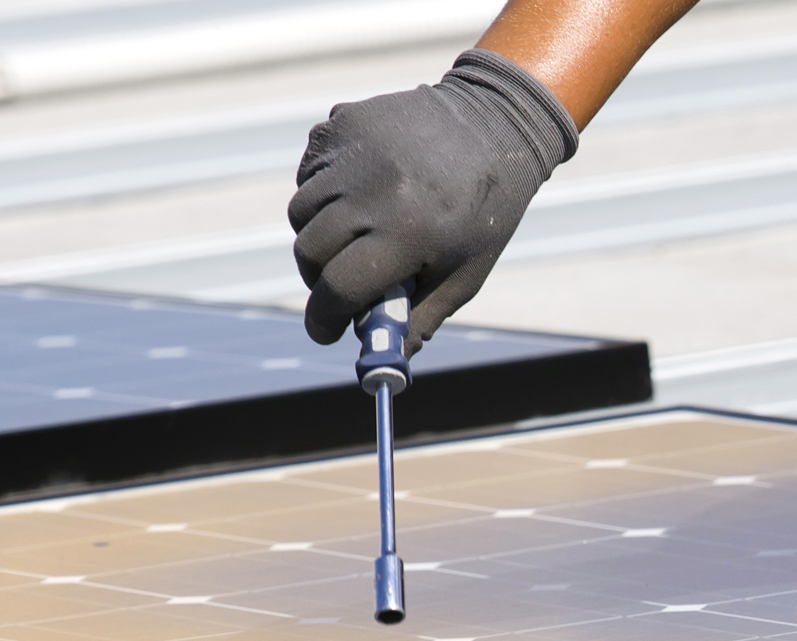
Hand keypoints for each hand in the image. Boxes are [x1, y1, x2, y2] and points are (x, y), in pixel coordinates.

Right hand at [289, 49, 576, 352]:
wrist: (495, 125)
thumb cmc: (484, 212)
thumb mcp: (464, 275)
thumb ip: (419, 320)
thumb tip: (384, 361)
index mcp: (408, 232)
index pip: (339, 288)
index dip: (325, 319)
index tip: (325, 331)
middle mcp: (373, 190)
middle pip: (309, 252)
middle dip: (318, 279)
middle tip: (340, 285)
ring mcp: (353, 151)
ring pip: (302, 213)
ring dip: (318, 236)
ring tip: (356, 235)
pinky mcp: (341, 123)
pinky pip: (309, 174)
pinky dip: (322, 193)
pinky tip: (360, 193)